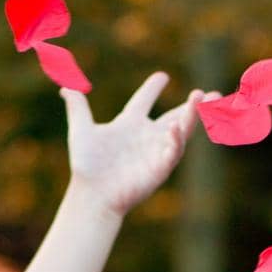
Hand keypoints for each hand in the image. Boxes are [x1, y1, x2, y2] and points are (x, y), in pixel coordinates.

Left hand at [61, 72, 223, 220]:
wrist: (91, 194)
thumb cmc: (87, 166)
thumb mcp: (81, 130)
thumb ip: (77, 106)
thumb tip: (64, 86)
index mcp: (129, 125)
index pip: (144, 101)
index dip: (152, 88)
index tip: (162, 77)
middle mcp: (146, 137)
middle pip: (175, 115)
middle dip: (194, 106)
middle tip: (207, 93)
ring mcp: (155, 152)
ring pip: (182, 129)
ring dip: (194, 115)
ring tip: (203, 96)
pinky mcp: (159, 168)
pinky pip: (174, 150)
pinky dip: (177, 139)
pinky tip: (177, 126)